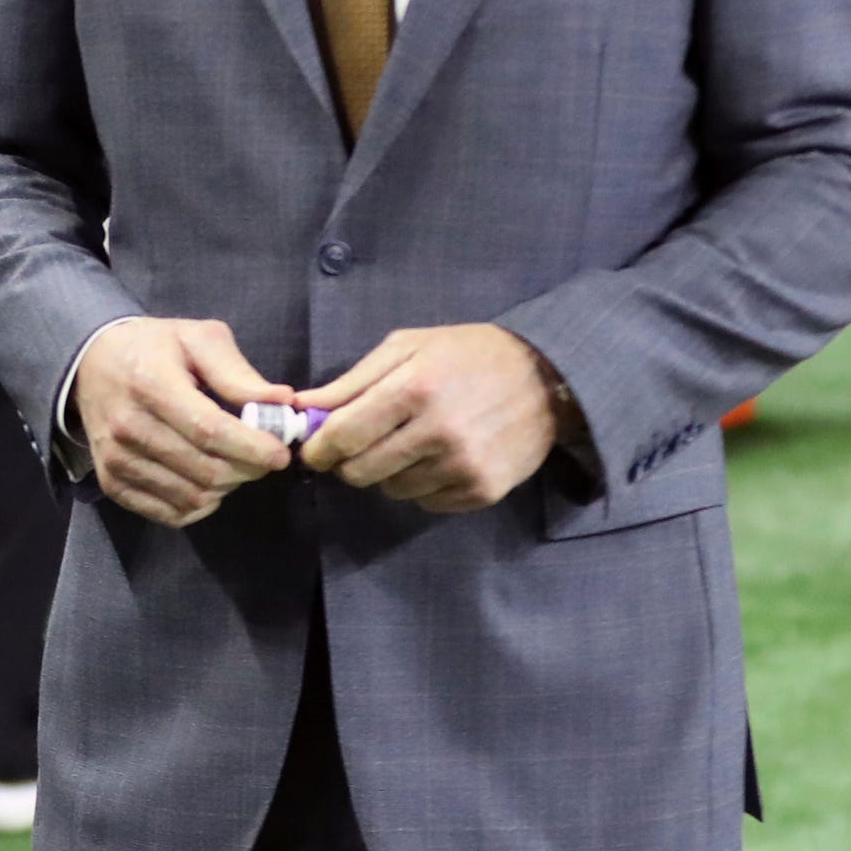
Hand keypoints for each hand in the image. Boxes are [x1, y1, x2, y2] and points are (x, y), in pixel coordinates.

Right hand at [72, 317, 293, 527]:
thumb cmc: (154, 348)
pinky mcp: (112, 484)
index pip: (209, 430)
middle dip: (247, 469)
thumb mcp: (197, 339)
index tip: (281, 453)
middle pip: (205, 470)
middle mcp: (127, 427)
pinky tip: (205, 480)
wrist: (91, 364)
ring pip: (192, 497)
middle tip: (261, 456)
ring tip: (231, 463)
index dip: (252, 447)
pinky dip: (200, 505)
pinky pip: (171, 514)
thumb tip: (281, 402)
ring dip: (226, 487)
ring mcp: (117, 460)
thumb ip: (238, 372)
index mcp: (151, 383)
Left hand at [298, 325, 565, 514]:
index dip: (319, 448)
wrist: (546, 376)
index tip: (314, 449)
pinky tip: (438, 458)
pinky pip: (426, 502)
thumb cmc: (466, 354)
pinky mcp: (483, 491)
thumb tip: (304, 406)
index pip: (344, 436)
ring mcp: (463, 466)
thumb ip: (352, 380)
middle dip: (349, 462)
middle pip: (361, 471)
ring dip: (388, 472)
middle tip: (361, 444)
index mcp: (414, 388)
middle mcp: (438, 432)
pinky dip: (421, 485)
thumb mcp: (407, 348)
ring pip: (392, 490)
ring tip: (410, 443)